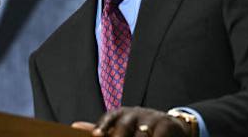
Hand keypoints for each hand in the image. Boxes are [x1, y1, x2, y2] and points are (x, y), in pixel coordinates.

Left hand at [71, 106, 190, 136]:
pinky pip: (158, 136)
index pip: (109, 118)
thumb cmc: (141, 128)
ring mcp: (151, 118)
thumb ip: (101, 128)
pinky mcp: (166, 125)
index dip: (103, 126)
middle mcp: (135, 113)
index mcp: (121, 114)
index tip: (96, 135)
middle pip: (123, 127)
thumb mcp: (121, 127)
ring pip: (141, 135)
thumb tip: (74, 125)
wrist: (173, 125)